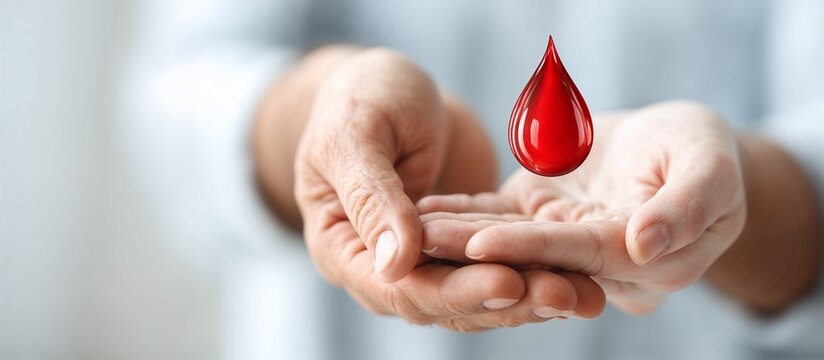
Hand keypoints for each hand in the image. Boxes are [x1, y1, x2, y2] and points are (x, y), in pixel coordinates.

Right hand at [292, 48, 604, 329]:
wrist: (389, 83)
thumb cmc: (360, 96)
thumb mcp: (357, 136)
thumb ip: (372, 199)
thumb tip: (393, 264)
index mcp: (340, 247)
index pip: (399, 289)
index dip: (454, 291)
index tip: (509, 281)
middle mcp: (382, 265)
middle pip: (445, 302)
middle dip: (505, 301)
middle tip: (563, 294)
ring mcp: (424, 258)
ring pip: (476, 293)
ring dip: (529, 295)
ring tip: (582, 294)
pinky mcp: (461, 244)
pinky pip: (496, 263)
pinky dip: (533, 270)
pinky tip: (576, 275)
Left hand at [419, 101, 747, 313]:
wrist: (676, 143)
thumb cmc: (704, 151)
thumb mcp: (711, 169)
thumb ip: (685, 207)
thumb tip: (646, 246)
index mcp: (645, 262)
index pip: (580, 257)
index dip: (530, 251)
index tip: (480, 245)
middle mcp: (596, 263)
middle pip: (530, 259)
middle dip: (472, 253)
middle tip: (417, 245)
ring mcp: (564, 241)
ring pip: (505, 240)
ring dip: (455, 236)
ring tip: (405, 227)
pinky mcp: (539, 219)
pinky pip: (496, 217)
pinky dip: (461, 213)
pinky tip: (420, 209)